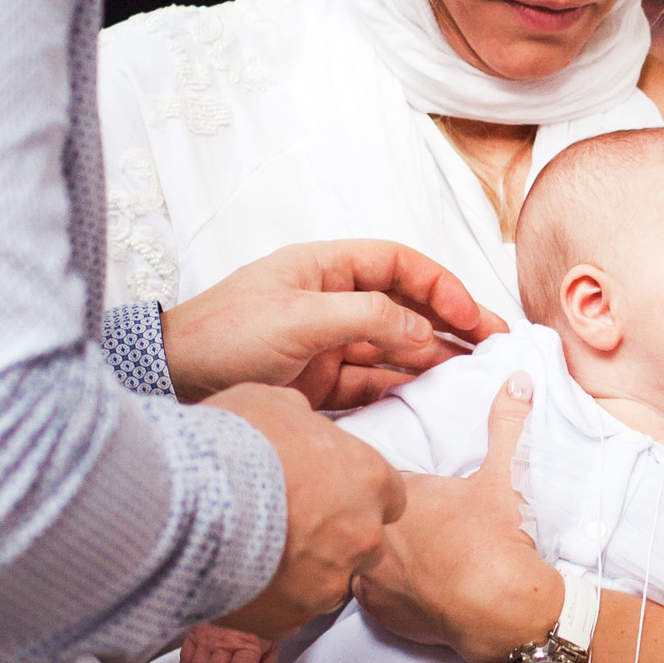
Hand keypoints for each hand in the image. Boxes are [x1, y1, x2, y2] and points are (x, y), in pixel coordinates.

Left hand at [161, 240, 506, 406]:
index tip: (472, 315)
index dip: (441, 285)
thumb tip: (425, 331)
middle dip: (451, 323)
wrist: (169, 383)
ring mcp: (327, 343)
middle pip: (406, 306)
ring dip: (434, 358)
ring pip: (395, 347)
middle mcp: (331, 301)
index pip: (399, 265)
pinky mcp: (319, 383)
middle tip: (495, 347)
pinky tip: (433, 397)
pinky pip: (374, 381)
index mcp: (325, 269)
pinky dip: (404, 387)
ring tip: (474, 375)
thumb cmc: (223, 335)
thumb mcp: (301, 318)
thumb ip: (369, 318)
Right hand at [206, 383, 403, 641]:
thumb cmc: (235, 442)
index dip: (357, 495)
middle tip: (290, 524)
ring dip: (300, 571)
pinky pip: (286, 613)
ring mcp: (330, 581)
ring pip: (326, 582)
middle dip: (335, 538)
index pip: (390, 496)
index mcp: (370, 479)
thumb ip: (303, 421)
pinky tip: (238, 578)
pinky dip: (267, 600)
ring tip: (256, 552)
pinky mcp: (292, 618)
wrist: (189, 498)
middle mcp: (362, 535)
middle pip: (364, 544)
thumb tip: (301, 423)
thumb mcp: (274, 403)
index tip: (329, 493)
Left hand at [352, 376, 556, 662]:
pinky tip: (412, 586)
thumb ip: (505, 426)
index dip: (401, 488)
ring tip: (417, 558)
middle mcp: (372, 532)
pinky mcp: (373, 611)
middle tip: (424, 527)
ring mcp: (367, 574)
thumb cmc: (496, 540)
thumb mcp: (501, 478)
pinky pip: (367, 594)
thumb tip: (519, 380)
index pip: (379, 481)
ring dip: (384, 554)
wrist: (500, 608)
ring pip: (363, 554)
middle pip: (367, 516)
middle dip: (389, 519)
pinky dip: (386, 590)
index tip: (424, 498)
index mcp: (396, 494)